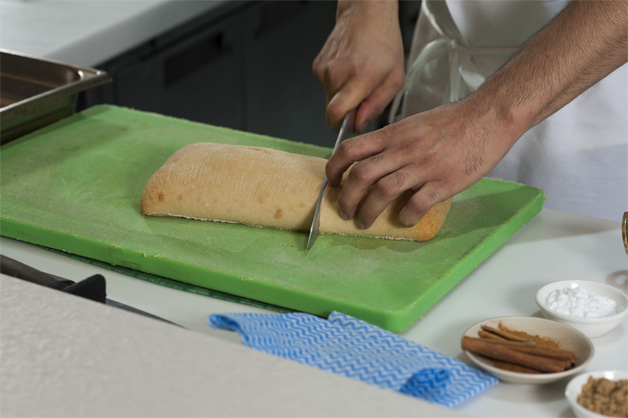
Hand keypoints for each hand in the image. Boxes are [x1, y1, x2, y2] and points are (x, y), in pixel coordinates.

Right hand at [312, 0, 404, 132]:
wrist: (366, 14)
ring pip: (328, 100)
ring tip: (357, 81)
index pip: (336, 113)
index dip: (341, 126)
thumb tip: (359, 124)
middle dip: (345, 113)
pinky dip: (337, 86)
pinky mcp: (317, 66)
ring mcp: (324, 69)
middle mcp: (337, 73)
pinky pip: (325, 87)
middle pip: (331, 111)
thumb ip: (376, 105)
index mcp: (359, 77)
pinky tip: (349, 72)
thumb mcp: (394, 79)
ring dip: (342, 98)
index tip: (351, 126)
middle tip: (361, 101)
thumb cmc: (384, 43)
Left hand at [325, 98, 523, 228]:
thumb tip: (372, 159)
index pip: (350, 149)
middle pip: (360, 176)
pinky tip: (404, 220)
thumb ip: (392, 141)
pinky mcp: (444, 182)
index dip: (334, 168)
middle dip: (347, 199)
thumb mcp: (414, 124)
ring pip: (382, 192)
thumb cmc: (452, 121)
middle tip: (345, 211)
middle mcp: (403, 150)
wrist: (488, 118)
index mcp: (394, 134)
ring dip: (368, 212)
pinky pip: (416, 204)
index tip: (332, 183)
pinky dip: (405, 217)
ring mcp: (423, 166)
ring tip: (364, 222)